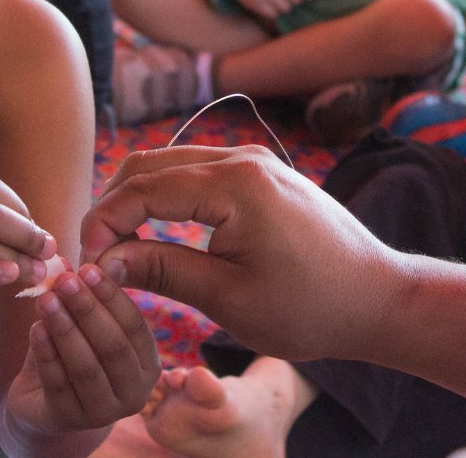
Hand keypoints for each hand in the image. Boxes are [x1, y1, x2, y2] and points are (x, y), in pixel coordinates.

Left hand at [1, 264, 160, 447]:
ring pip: (86, 367)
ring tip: (45, 299)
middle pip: (113, 347)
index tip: (87, 268)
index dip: (111, 296)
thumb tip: (95, 261)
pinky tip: (34, 328)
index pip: (134, 326)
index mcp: (147, 364)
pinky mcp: (70, 420)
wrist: (42, 397)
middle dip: (87, 310)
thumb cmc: (72, 350)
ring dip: (65, 329)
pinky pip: (58, 383)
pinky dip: (46, 353)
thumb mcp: (84, 322)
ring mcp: (103, 412)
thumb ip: (90, 296)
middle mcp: (134, 393)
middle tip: (65, 280)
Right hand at [81, 145, 390, 361]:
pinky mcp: (261, 174)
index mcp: (234, 184)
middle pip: (148, 165)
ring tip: (118, 248)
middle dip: (112, 206)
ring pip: (169, 163)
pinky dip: (165, 195)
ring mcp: (254, 161)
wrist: (379, 299)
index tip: (86, 265)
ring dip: (136, 199)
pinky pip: (196, 172)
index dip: (103, 224)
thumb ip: (161, 270)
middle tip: (95, 256)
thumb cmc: (310, 307)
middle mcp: (241, 158)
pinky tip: (155, 232)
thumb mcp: (227, 298)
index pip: (141, 189)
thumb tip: (103, 262)